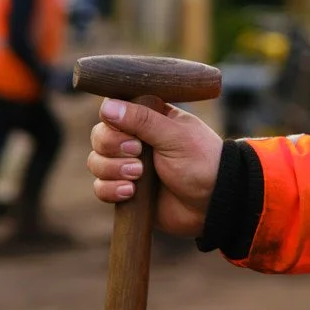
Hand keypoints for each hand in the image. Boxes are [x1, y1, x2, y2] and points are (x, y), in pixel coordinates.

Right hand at [85, 98, 221, 237]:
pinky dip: (110, 189)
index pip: (114, 110)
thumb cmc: (202, 162)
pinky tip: (131, 192)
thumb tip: (107, 106)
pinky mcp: (126, 190)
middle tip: (138, 154)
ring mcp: (128, 165)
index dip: (114, 121)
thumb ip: (142, 120)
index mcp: (151, 118)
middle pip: (100, 136)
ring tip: (139, 176)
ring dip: (112, 169)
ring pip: (96, 162)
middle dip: (112, 147)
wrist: (213, 203)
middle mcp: (136, 139)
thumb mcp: (175, 136)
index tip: (132, 134)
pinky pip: (100, 187)